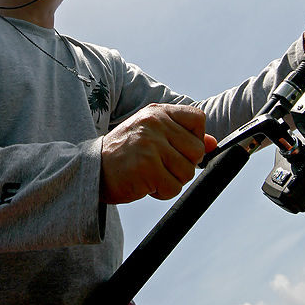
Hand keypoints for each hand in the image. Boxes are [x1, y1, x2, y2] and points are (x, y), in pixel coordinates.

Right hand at [100, 104, 217, 204]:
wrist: (91, 170)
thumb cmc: (125, 154)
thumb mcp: (152, 136)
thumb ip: (182, 137)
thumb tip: (213, 144)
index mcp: (157, 112)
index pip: (198, 119)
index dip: (196, 138)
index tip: (179, 149)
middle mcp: (155, 124)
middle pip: (197, 150)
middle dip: (183, 164)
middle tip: (161, 166)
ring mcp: (150, 145)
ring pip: (187, 172)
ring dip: (172, 180)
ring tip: (150, 174)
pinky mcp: (147, 168)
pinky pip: (173, 188)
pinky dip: (162, 192)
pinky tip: (145, 184)